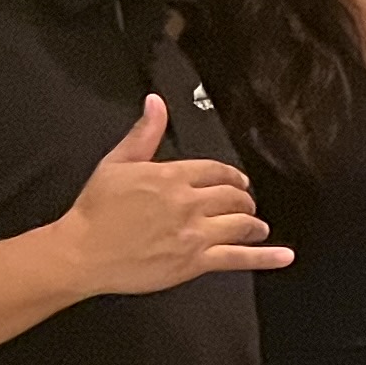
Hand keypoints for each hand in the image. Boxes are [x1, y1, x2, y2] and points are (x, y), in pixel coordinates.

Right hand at [57, 94, 289, 293]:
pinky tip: (283, 256)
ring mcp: (195, 233)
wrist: (82, 252)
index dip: (232, 176)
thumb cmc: (94, 210)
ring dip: (253, 224)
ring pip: (241, 223)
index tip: (237, 182)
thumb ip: (144, 133)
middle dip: (243, 200)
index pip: (218, 171)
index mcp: (172, 176)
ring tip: (255, 227)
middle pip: (234, 196)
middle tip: (243, 204)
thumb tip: (156, 102)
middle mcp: (189, 202)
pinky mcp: (195, 261)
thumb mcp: (116, 163)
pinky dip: (265, 257)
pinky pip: (239, 258)